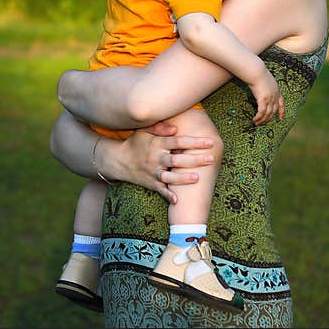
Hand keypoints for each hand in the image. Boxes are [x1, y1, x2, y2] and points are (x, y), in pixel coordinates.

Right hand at [99, 121, 213, 203]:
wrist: (118, 160)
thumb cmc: (135, 143)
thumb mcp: (144, 131)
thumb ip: (159, 127)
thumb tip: (175, 128)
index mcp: (157, 144)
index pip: (178, 141)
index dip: (194, 141)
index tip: (209, 142)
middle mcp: (156, 158)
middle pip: (177, 159)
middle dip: (194, 159)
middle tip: (211, 158)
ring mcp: (153, 172)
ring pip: (169, 176)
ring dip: (183, 178)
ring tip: (197, 178)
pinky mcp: (150, 183)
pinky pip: (160, 190)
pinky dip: (167, 195)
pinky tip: (177, 200)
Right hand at [248, 69, 285, 124]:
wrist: (256, 71)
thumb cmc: (258, 73)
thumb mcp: (265, 80)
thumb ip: (266, 85)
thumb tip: (262, 87)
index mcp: (277, 91)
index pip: (281, 103)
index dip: (282, 112)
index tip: (281, 118)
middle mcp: (274, 96)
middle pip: (273, 111)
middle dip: (268, 119)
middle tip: (262, 123)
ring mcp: (269, 98)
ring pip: (267, 113)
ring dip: (262, 120)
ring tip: (257, 123)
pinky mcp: (263, 99)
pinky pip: (261, 112)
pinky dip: (258, 117)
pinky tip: (254, 119)